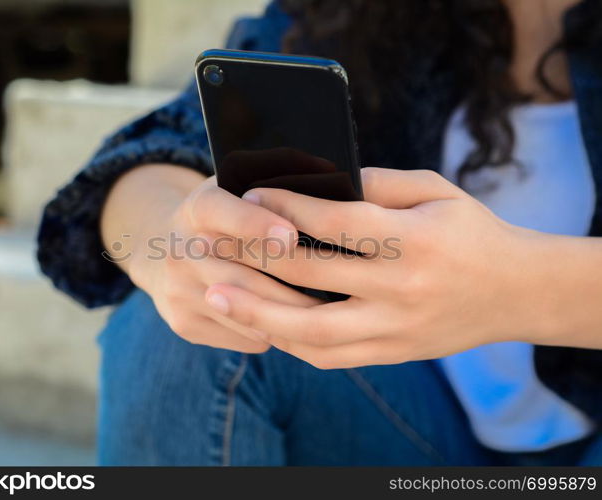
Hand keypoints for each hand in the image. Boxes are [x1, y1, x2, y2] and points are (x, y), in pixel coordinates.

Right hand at [129, 176, 320, 352]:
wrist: (161, 250)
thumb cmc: (227, 215)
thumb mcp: (238, 189)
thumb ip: (273, 188)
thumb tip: (331, 183)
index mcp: (198, 207)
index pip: (221, 212)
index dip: (255, 224)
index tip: (290, 236)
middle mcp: (179, 249)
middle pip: (239, 277)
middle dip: (293, 288)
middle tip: (341, 294)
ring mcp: (177, 290)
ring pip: (247, 314)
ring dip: (293, 318)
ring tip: (334, 314)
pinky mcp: (183, 323)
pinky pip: (245, 336)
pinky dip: (276, 331)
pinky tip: (298, 322)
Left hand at [204, 168, 548, 367]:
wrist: (515, 292)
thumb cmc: (472, 232)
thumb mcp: (435, 192)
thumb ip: (378, 183)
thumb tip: (319, 180)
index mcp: (414, 240)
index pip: (335, 223)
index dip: (287, 206)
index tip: (251, 192)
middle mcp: (402, 289)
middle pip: (310, 278)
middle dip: (255, 258)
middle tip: (211, 245)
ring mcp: (395, 328)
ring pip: (311, 331)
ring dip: (257, 314)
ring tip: (216, 297)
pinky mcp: (393, 353)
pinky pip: (329, 356)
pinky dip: (289, 340)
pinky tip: (260, 323)